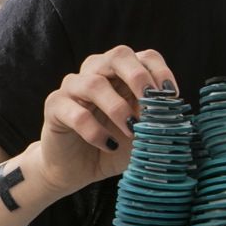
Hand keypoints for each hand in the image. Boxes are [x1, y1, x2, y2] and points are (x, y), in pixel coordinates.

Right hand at [35, 47, 172, 196]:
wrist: (77, 169)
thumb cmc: (113, 145)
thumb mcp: (141, 134)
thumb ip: (153, 120)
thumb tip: (168, 111)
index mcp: (122, 74)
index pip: (145, 57)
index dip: (160, 71)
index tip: (170, 95)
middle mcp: (96, 72)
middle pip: (118, 56)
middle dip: (138, 77)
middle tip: (150, 101)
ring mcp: (73, 87)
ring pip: (94, 83)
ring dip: (117, 108)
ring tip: (131, 130)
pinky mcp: (55, 106)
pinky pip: (75, 113)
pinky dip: (95, 130)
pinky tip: (107, 144)